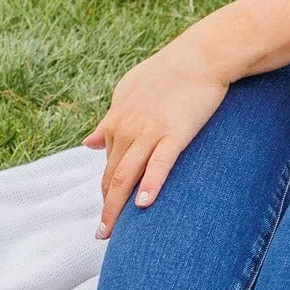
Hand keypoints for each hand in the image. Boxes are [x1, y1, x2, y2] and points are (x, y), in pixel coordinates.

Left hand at [83, 33, 228, 236]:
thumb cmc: (168, 71)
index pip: (107, 163)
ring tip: (110, 233)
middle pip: (111, 175)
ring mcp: (150, 133)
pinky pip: (159, 165)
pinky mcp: (175, 134)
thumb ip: (108, 119)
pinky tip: (143, 205)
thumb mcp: (127, 91)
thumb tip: (88, 142)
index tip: (107, 210)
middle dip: (105, 207)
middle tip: (103, 234)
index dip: (106, 190)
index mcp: (117, 119)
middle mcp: (128, 128)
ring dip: (116, 208)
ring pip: (126, 176)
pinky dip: (150, 185)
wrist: (200, 55)